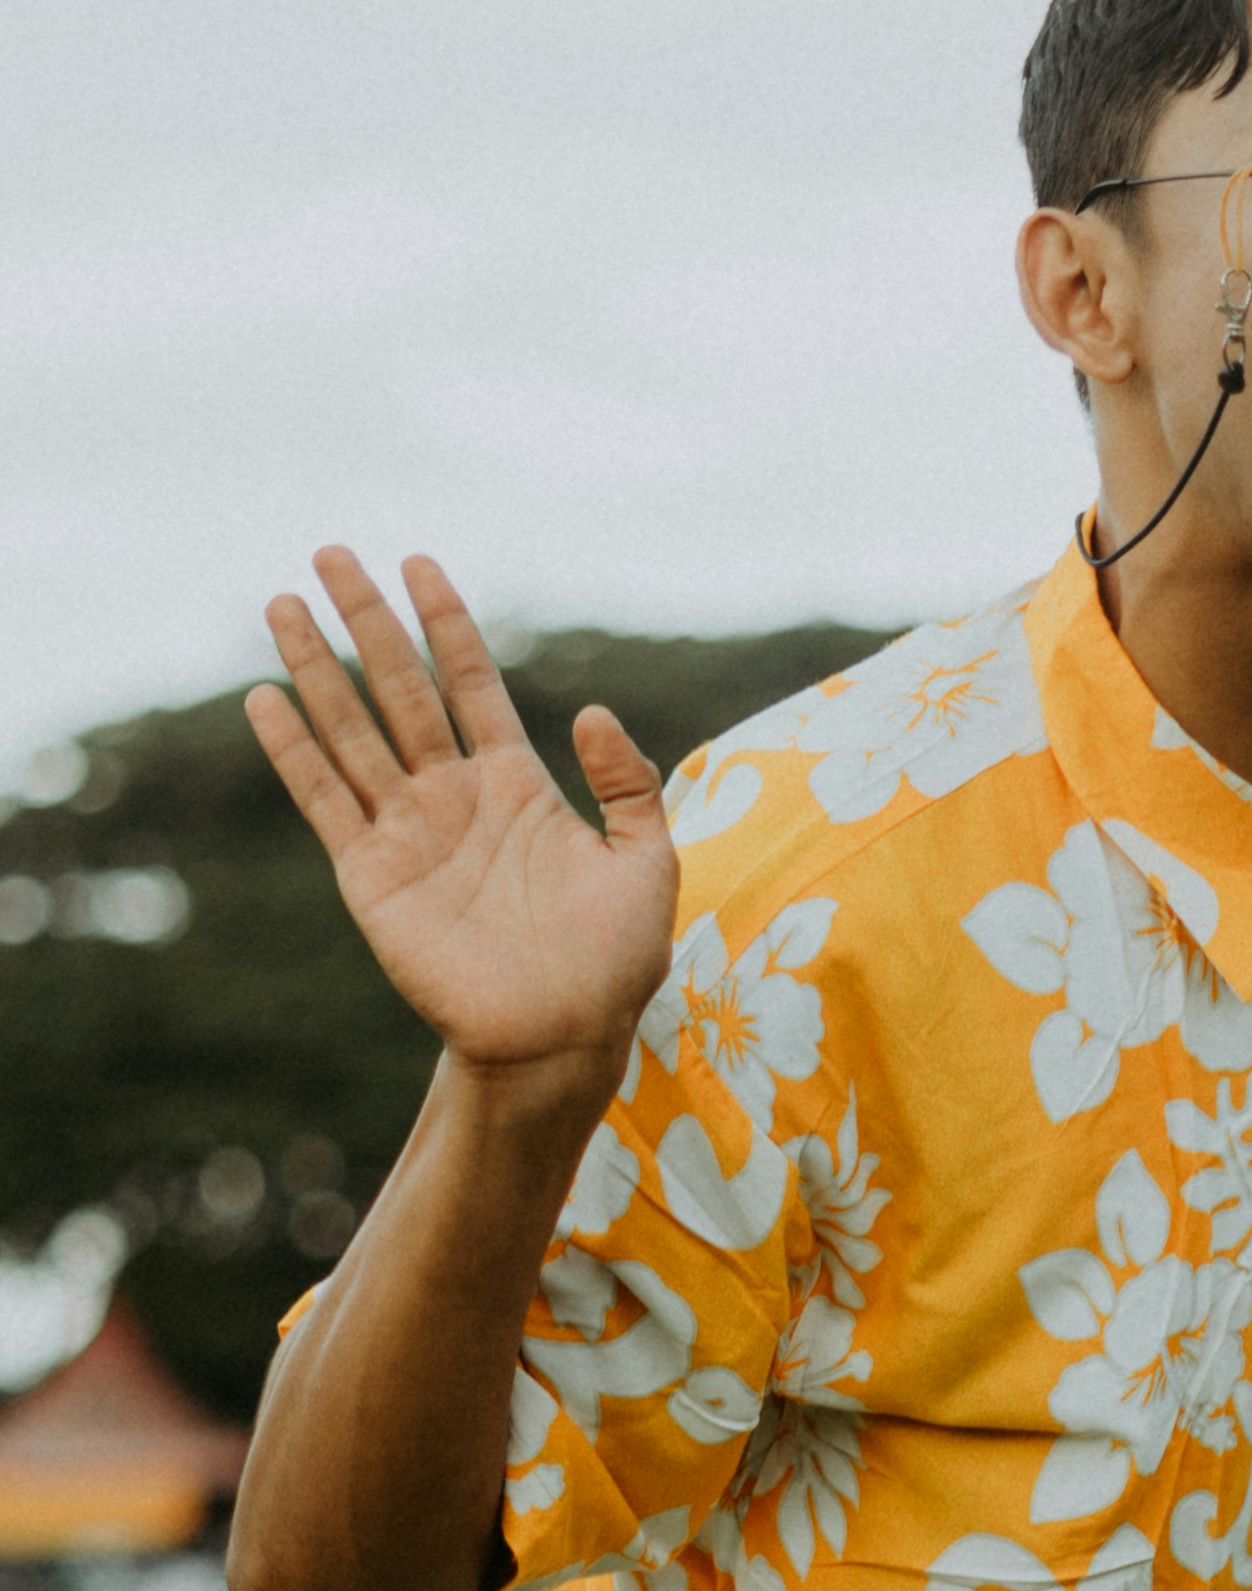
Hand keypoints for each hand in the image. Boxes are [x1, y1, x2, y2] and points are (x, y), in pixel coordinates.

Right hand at [244, 549, 676, 1078]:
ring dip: (316, 668)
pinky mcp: (371, 876)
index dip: (447, 623)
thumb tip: (594, 711)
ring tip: (283, 603)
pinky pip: (325, 801)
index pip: (471, 683)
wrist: (562, 1038)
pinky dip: (295, 751)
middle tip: (332, 553)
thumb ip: (628, 785)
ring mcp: (408, 832)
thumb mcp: (646, 863)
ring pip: (352, 731)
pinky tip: (266, 698)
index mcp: (517, 786)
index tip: (419, 562)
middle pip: (400, 688)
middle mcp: (454, 797)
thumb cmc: (613, 961)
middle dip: (368, 621)